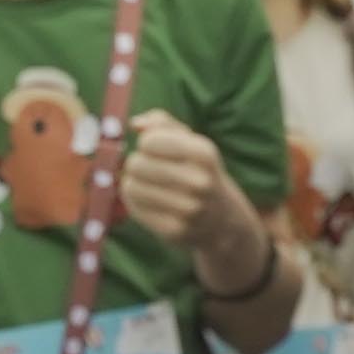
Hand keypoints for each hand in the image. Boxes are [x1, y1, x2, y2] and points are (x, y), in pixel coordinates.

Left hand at [113, 111, 261, 280]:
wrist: (222, 219)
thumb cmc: (198, 170)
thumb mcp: (190, 140)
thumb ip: (161, 122)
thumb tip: (134, 124)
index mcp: (204, 153)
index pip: (149, 141)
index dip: (147, 143)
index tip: (156, 149)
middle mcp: (200, 182)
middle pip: (136, 164)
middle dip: (137, 163)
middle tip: (150, 169)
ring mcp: (188, 210)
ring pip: (130, 186)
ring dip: (135, 183)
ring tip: (150, 185)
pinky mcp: (174, 231)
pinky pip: (134, 208)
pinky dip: (137, 202)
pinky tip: (152, 201)